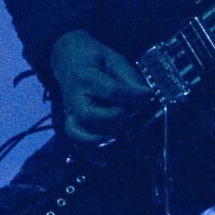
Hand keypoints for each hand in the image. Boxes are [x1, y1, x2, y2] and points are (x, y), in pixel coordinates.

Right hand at [50, 29, 150, 143]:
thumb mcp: (113, 58)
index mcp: (86, 78)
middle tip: (127, 108)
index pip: (112, 92)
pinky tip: (104, 157)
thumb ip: (129, 76)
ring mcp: (70, 113)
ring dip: (107, 133)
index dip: (133, 96)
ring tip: (118, 124)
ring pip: (85, 134)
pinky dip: (89, 152)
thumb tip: (146, 95)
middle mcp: (75, 99)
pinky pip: (77, 143)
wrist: (66, 58)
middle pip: (95, 117)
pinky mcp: (70, 122)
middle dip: (117, 116)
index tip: (148, 95)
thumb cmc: (92, 57)